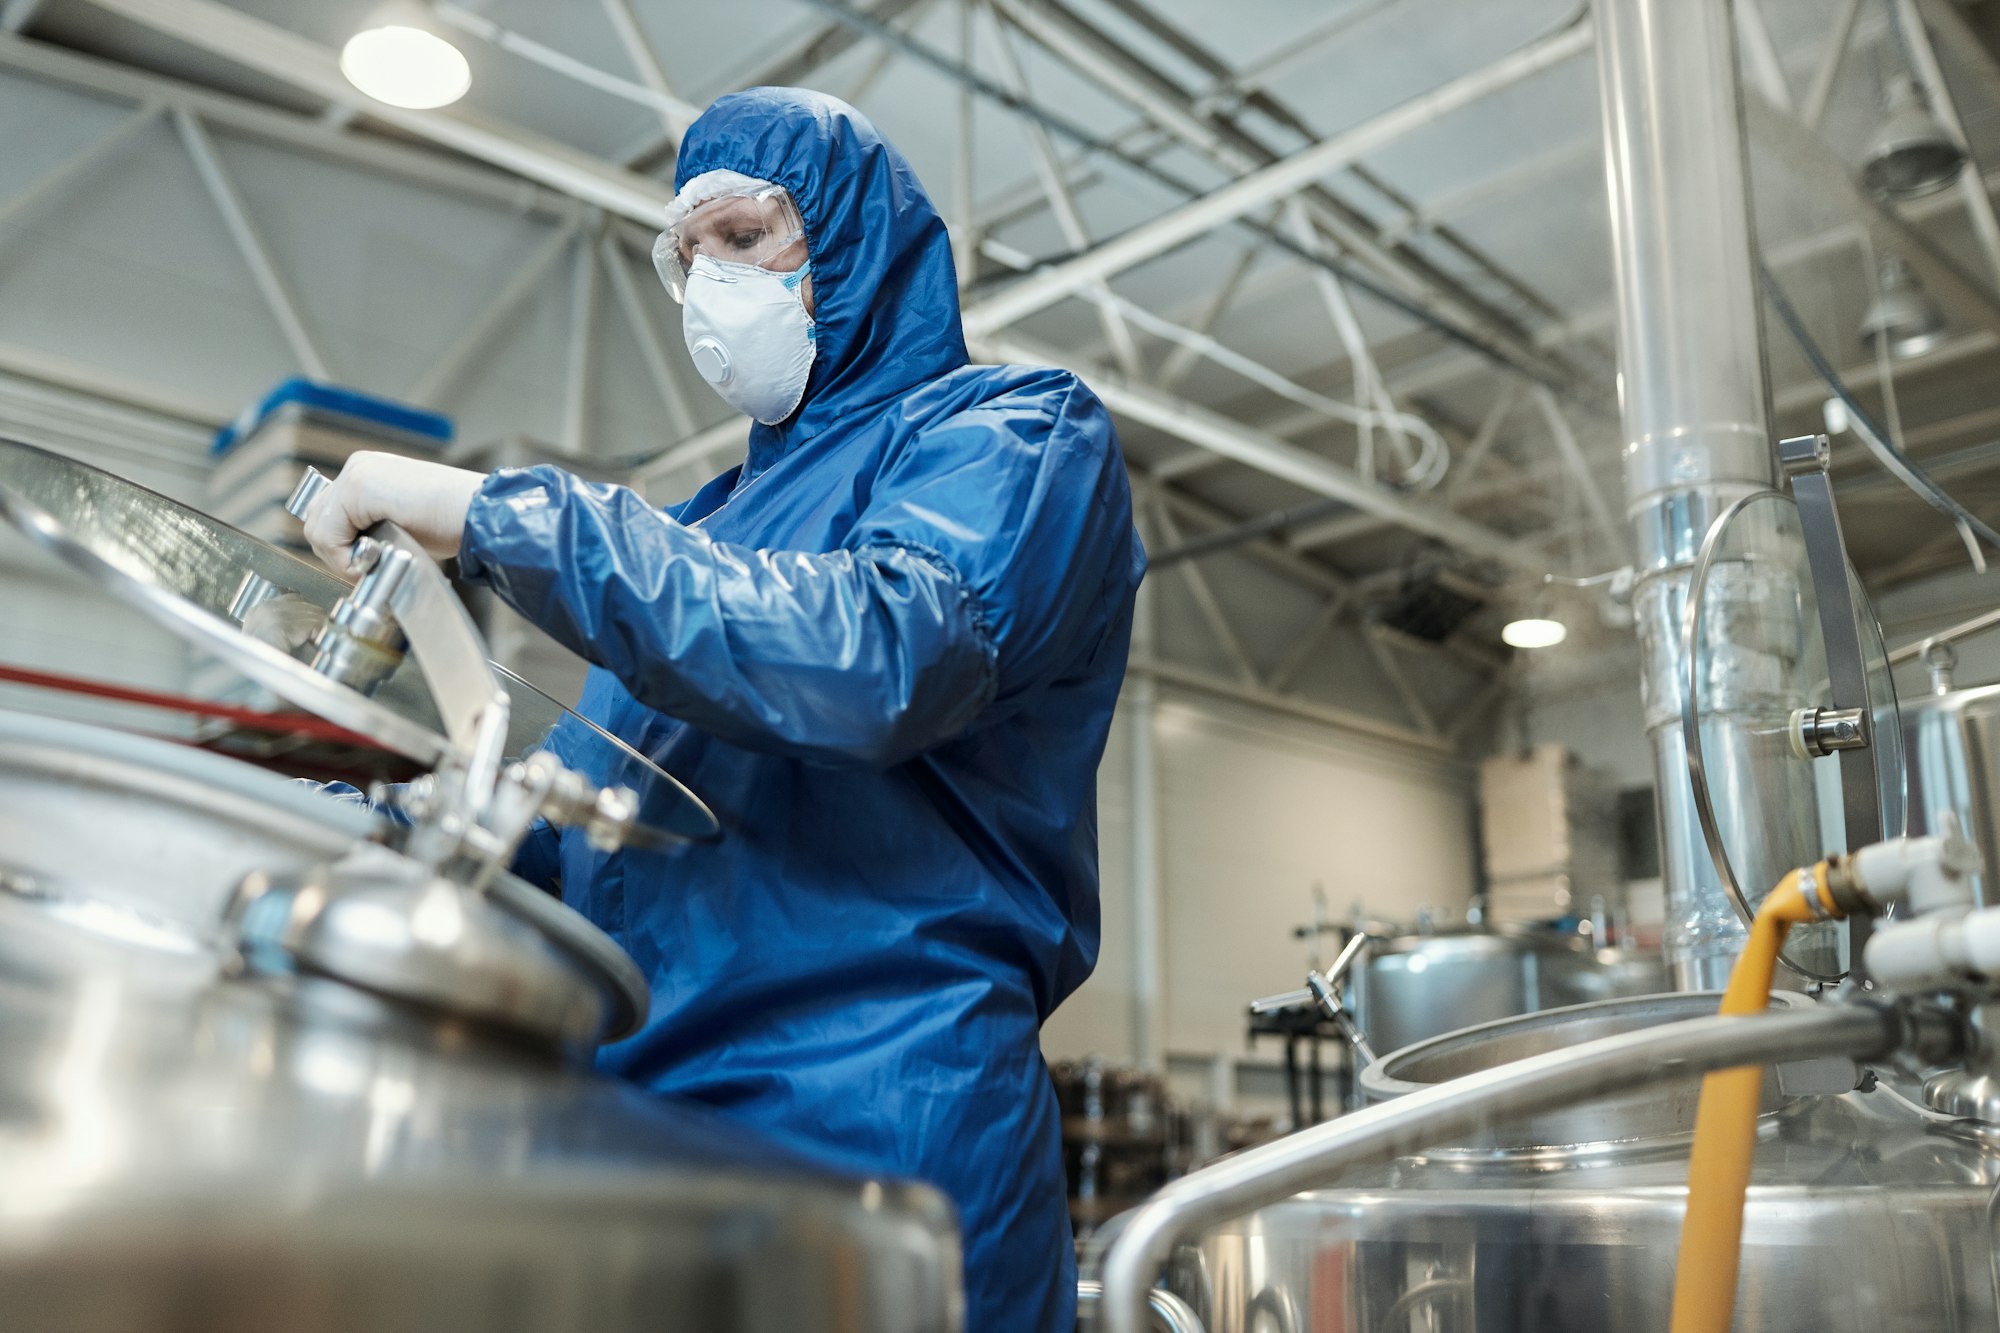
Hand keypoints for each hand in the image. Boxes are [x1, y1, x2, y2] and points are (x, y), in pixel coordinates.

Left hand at [301, 451, 486, 572]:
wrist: (478, 513)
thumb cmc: (454, 523)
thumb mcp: (403, 522)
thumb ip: (372, 527)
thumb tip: (351, 553)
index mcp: (369, 471)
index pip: (328, 513)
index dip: (342, 545)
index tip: (367, 561)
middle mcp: (358, 467)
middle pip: (316, 519)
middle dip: (337, 552)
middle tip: (368, 565)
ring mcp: (356, 474)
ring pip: (317, 528)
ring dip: (341, 555)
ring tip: (374, 561)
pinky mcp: (358, 488)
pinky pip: (328, 534)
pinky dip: (345, 557)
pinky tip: (374, 558)